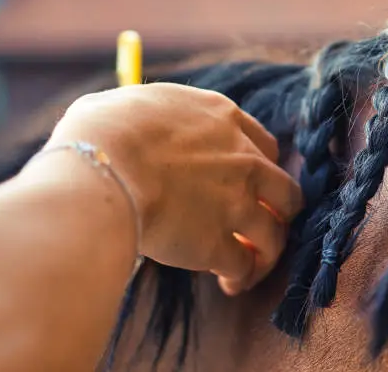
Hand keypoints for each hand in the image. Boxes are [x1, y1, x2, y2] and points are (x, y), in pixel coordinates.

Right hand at [48, 83, 303, 294]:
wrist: (101, 167)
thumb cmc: (105, 129)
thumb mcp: (139, 102)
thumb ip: (161, 115)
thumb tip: (139, 125)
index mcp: (226, 120)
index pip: (266, 148)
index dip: (262, 171)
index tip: (250, 186)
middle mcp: (243, 159)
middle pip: (286, 193)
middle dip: (281, 213)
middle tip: (262, 227)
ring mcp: (235, 202)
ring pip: (273, 235)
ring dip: (266, 254)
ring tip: (248, 268)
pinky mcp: (217, 242)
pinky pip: (243, 266)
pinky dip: (240, 277)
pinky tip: (228, 284)